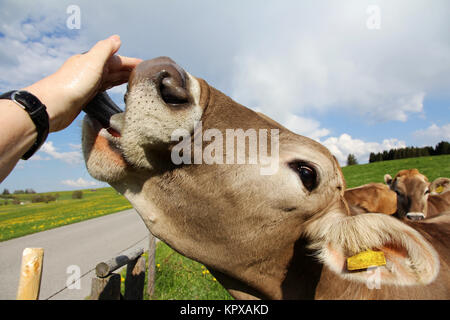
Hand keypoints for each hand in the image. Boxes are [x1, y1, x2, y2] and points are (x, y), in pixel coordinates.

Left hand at [24, 35, 141, 131]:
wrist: (53, 106)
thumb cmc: (72, 83)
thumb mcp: (92, 61)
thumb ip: (105, 49)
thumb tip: (117, 39)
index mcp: (92, 60)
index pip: (117, 59)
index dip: (131, 62)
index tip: (146, 66)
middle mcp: (90, 70)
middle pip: (114, 69)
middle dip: (129, 71)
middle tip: (145, 77)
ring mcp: (88, 84)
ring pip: (110, 80)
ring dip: (122, 80)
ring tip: (136, 84)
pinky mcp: (86, 97)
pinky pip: (103, 90)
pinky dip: (112, 89)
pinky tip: (116, 93)